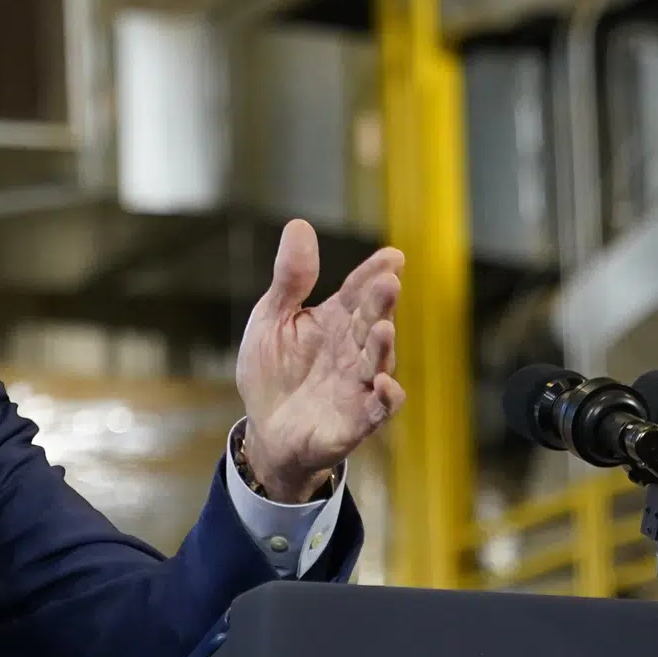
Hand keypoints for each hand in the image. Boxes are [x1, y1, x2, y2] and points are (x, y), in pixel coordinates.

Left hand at [235, 222, 405, 499]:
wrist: (265, 431)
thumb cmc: (273, 372)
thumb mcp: (272, 319)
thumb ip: (290, 279)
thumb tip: (299, 225)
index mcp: (336, 320)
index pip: (358, 291)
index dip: (374, 273)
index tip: (392, 257)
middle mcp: (353, 349)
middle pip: (372, 320)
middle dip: (381, 303)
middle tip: (388, 283)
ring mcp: (357, 384)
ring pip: (379, 361)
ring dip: (383, 345)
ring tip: (382, 326)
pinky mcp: (356, 420)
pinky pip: (378, 408)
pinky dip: (385, 397)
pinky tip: (382, 383)